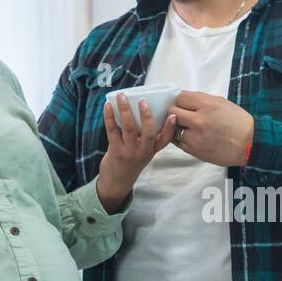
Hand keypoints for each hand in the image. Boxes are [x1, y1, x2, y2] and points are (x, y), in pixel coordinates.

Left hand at [97, 92, 177, 212]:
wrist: (117, 183)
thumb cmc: (131, 164)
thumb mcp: (144, 153)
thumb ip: (145, 138)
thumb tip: (141, 112)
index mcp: (152, 150)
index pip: (165, 139)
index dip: (171, 127)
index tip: (173, 116)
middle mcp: (143, 151)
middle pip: (148, 132)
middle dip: (146, 114)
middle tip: (142, 100)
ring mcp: (129, 152)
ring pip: (129, 128)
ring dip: (125, 110)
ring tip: (122, 97)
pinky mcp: (116, 151)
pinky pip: (113, 131)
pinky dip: (109, 117)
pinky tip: (107, 107)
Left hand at [168, 90, 253, 166]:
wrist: (249, 144)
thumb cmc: (238, 123)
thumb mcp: (221, 102)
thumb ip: (201, 100)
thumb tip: (185, 99)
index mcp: (206, 105)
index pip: (179, 98)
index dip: (179, 100)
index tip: (181, 103)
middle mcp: (199, 120)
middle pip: (173, 112)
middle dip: (175, 112)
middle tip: (182, 114)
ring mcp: (195, 136)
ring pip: (172, 128)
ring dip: (176, 126)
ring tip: (186, 126)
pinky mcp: (194, 150)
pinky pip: (177, 141)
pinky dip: (180, 138)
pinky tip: (189, 135)